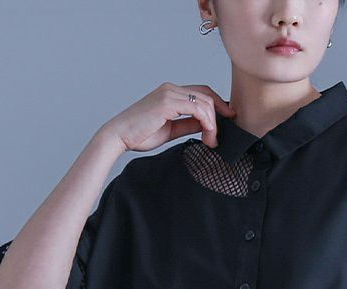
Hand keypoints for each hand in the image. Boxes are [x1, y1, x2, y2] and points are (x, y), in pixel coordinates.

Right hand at [100, 82, 235, 153]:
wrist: (119, 137)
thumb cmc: (139, 135)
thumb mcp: (170, 130)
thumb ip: (188, 124)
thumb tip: (206, 125)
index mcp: (170, 93)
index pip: (201, 93)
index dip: (217, 105)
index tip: (227, 120)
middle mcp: (170, 89)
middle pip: (206, 95)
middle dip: (219, 115)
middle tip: (217, 138)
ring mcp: (169, 93)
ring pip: (205, 101)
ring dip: (213, 123)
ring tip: (211, 141)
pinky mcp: (167, 102)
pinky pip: (197, 108)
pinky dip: (207, 122)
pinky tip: (207, 136)